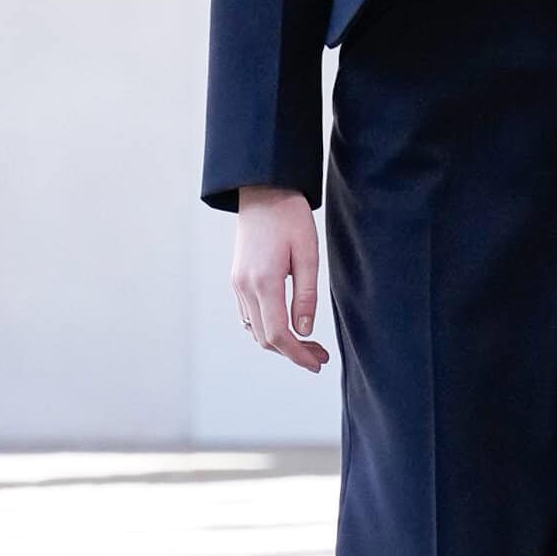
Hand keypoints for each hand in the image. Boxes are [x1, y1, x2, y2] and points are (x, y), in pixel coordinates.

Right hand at [232, 185, 330, 370]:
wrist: (263, 192)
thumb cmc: (290, 217)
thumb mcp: (308, 255)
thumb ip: (306, 296)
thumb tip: (305, 331)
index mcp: (263, 282)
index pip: (278, 334)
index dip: (298, 355)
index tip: (317, 363)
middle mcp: (244, 287)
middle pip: (265, 338)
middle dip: (292, 353)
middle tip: (320, 355)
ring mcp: (237, 285)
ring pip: (255, 330)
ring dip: (280, 343)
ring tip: (308, 344)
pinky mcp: (236, 280)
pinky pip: (249, 316)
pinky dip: (267, 328)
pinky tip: (287, 325)